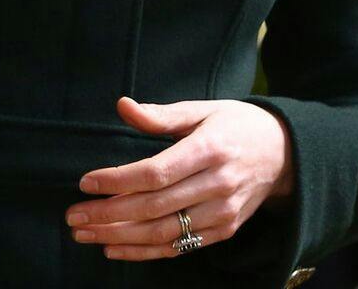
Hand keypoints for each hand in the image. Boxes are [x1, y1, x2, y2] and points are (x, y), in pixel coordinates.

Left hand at [64, 96, 293, 261]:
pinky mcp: (225, 231)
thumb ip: (160, 114)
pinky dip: (145, 252)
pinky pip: (180, 247)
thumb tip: (122, 105)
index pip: (155, 172)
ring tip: (84, 234)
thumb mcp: (201, 109)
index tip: (85, 182)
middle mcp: (218, 185)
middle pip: (154, 207)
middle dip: (108, 214)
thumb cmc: (234, 125)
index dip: (117, 180)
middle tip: (72, 216)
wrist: (285, 153)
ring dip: (119, 237)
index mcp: (209, 151)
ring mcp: (223, 213)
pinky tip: (114, 248)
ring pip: (164, 232)